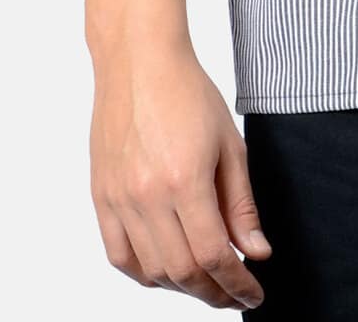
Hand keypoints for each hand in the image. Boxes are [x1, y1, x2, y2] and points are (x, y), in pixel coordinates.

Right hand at [89, 43, 272, 309]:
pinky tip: (166, 270)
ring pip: (150, 270)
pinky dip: (145, 273)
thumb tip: (256, 253)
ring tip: (205, 282)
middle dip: (212, 291)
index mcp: (185, 181)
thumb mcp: (230, 145)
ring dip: (181, 286)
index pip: (214, 255)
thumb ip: (241, 204)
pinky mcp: (100, 197)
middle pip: (181, 271)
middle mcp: (147, 197)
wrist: (140, 63)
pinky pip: (119, 255)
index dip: (237, 283)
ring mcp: (119, 199)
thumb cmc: (190, 94)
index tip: (253, 295)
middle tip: (233, 293)